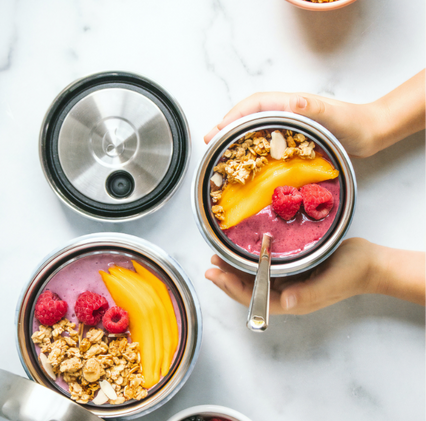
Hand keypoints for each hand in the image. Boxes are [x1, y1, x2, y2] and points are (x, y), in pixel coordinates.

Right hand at [204, 92, 379, 157]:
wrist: (371, 132)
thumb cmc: (355, 124)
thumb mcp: (336, 116)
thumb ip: (316, 107)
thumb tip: (293, 100)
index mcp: (291, 104)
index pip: (255, 105)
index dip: (234, 115)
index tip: (217, 129)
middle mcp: (286, 112)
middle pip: (249, 115)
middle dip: (227, 126)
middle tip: (209, 142)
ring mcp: (289, 125)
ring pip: (255, 127)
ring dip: (235, 136)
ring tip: (220, 151)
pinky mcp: (293, 137)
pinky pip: (266, 139)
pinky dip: (251, 147)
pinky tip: (246, 161)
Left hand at [205, 238, 381, 314]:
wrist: (369, 262)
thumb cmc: (352, 272)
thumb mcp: (332, 282)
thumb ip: (309, 294)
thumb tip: (287, 302)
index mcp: (292, 300)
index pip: (254, 298)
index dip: (231, 287)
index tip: (215, 275)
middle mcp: (286, 292)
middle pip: (249, 289)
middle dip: (227, 278)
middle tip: (210, 265)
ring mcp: (288, 280)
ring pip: (254, 277)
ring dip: (235, 269)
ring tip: (218, 259)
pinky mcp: (292, 268)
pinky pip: (265, 266)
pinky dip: (250, 260)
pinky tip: (241, 251)